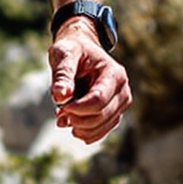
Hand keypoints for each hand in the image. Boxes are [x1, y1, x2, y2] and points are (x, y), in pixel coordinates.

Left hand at [49, 20, 132, 144]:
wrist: (81, 51)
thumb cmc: (72, 50)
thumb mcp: (63, 55)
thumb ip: (62, 74)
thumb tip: (60, 96)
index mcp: (114, 73)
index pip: (98, 100)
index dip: (78, 108)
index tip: (61, 107)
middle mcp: (123, 89)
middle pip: (101, 115)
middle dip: (78, 119)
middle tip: (59, 113)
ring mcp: (121, 102)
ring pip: (103, 126)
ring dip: (81, 128)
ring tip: (62, 119)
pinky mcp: (115, 112)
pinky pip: (103, 130)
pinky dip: (87, 133)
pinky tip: (73, 128)